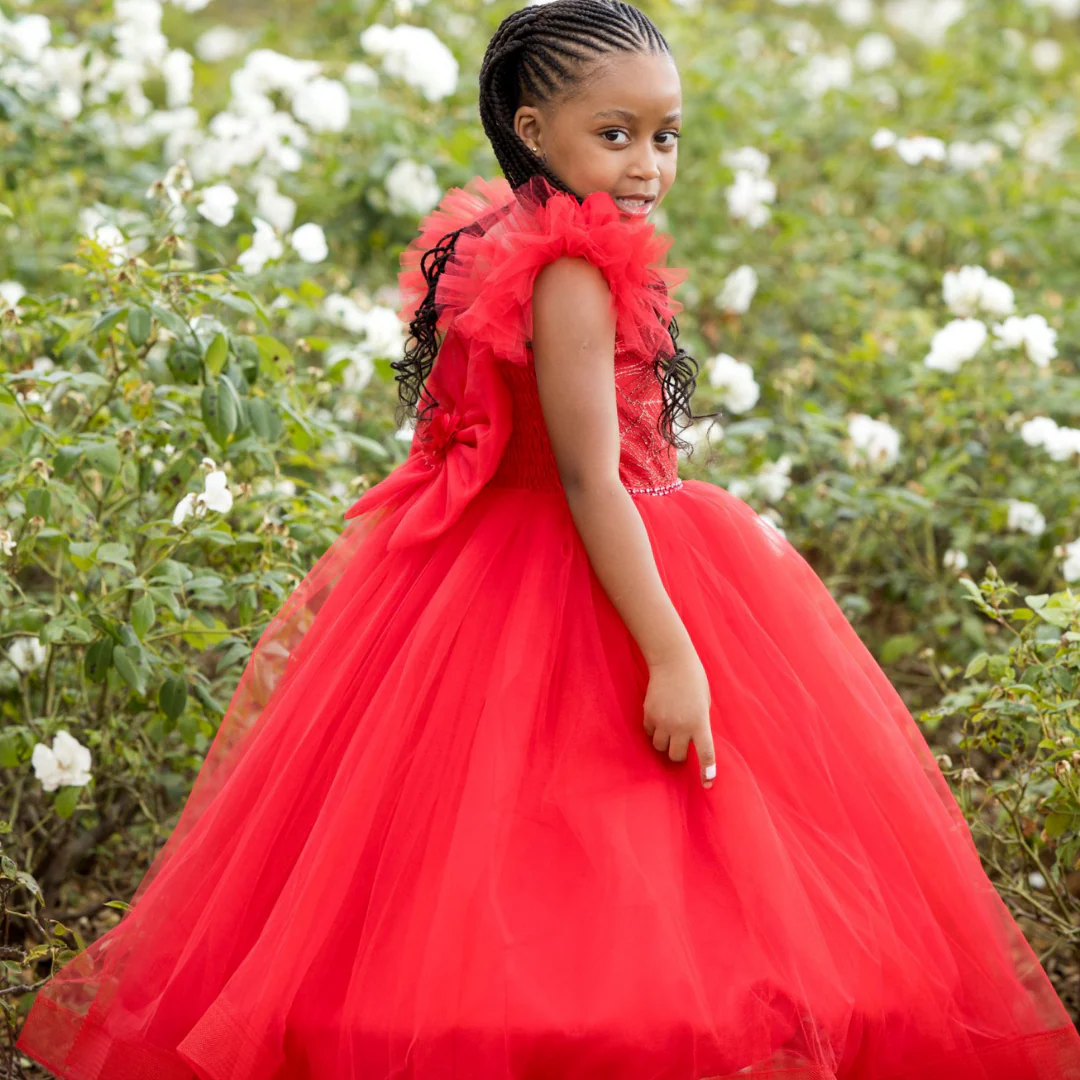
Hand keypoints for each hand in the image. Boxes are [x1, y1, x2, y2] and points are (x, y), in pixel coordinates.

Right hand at [642, 651, 716, 787]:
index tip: (707, 784)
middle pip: (676, 756)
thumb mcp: (705, 702)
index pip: (705, 754)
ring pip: (660, 747)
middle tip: (681, 746)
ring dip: (665, 744)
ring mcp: (663, 721)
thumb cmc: (694, 679)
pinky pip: (650, 733)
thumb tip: (692, 740)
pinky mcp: (649, 715)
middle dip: (678, 754)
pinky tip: (659, 719)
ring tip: (669, 731)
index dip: (706, 772)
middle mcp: (681, 726)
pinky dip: (654, 731)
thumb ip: (700, 722)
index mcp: (700, 722)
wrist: (672, 661)